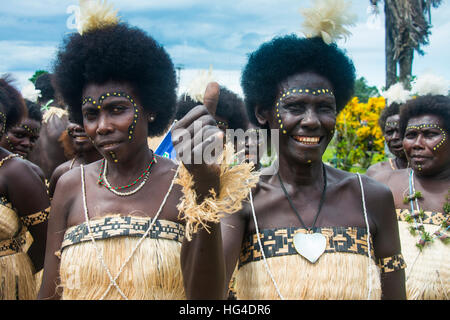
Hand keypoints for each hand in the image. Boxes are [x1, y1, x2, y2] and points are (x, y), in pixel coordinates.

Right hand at [172, 82, 222, 199]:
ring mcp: (182, 150)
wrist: (204, 178)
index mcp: (176, 128)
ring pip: (210, 130)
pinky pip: (208, 142)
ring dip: (218, 140)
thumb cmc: (205, 149)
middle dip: (216, 129)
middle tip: (212, 143)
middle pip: (206, 120)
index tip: (207, 133)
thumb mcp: (206, 125)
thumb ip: (209, 105)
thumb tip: (213, 82)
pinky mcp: (192, 160)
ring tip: (212, 150)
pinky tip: (219, 141)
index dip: (211, 119)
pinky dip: (217, 141)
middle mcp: (176, 138)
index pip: (201, 110)